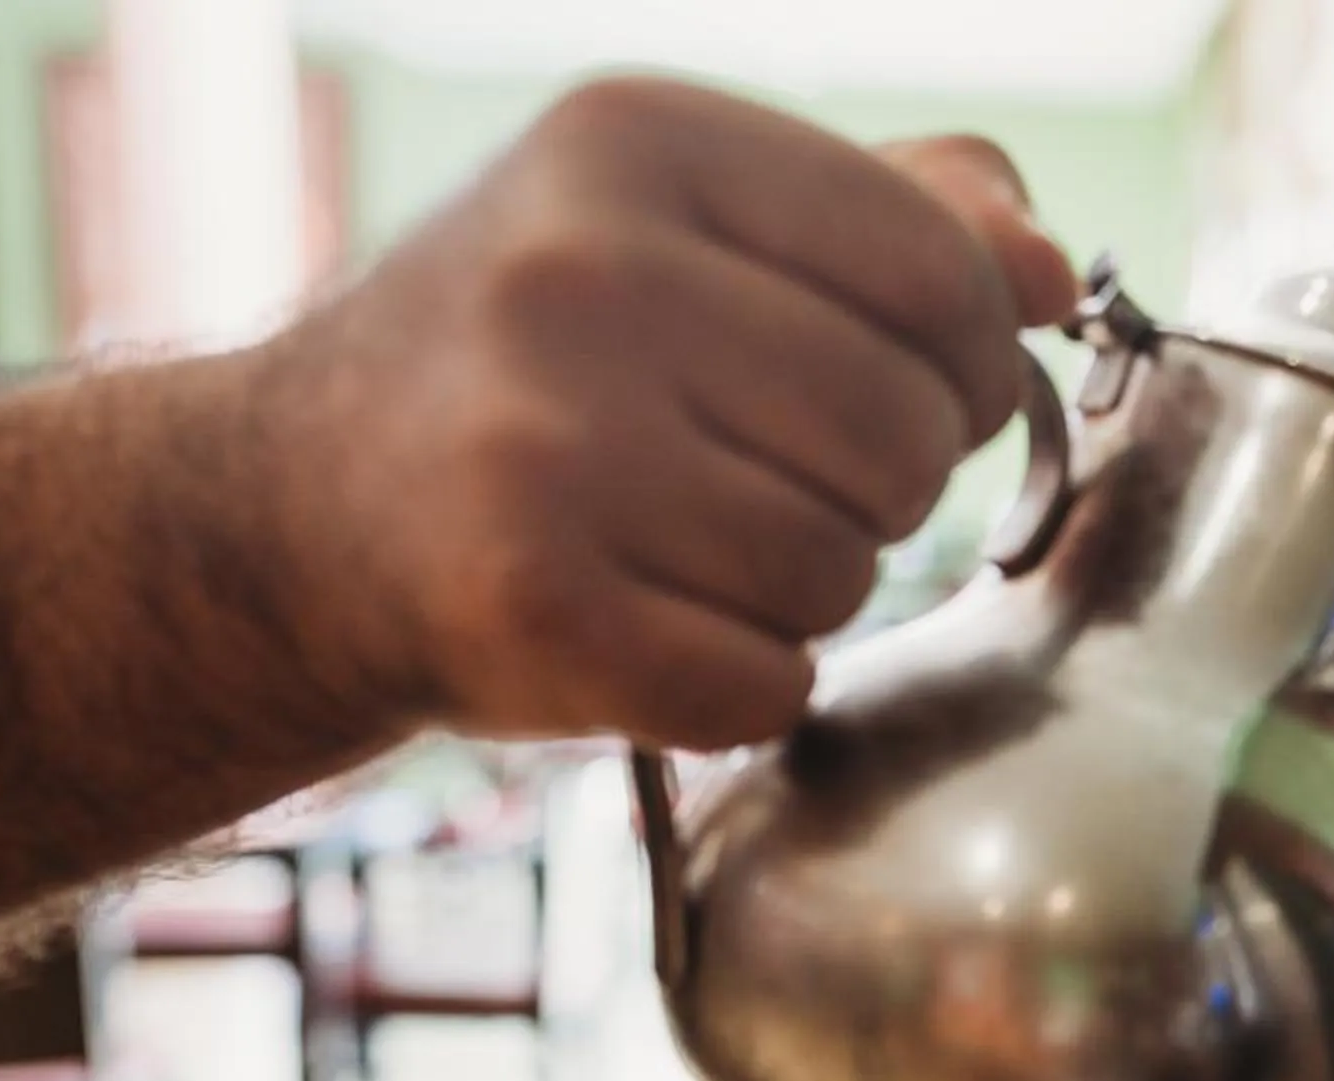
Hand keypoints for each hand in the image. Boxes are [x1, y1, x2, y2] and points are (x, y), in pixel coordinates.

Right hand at [257, 78, 1079, 749]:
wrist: (285, 517)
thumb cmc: (534, 367)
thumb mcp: (685, 224)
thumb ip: (895, 216)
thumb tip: (1048, 273)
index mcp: (635, 140)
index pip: (940, 276)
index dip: (966, 365)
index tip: (902, 388)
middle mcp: (578, 272)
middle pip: (908, 438)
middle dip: (875, 491)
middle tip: (759, 481)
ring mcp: (544, 443)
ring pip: (844, 574)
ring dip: (800, 596)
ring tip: (683, 551)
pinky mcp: (530, 607)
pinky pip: (767, 688)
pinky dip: (737, 688)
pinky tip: (649, 632)